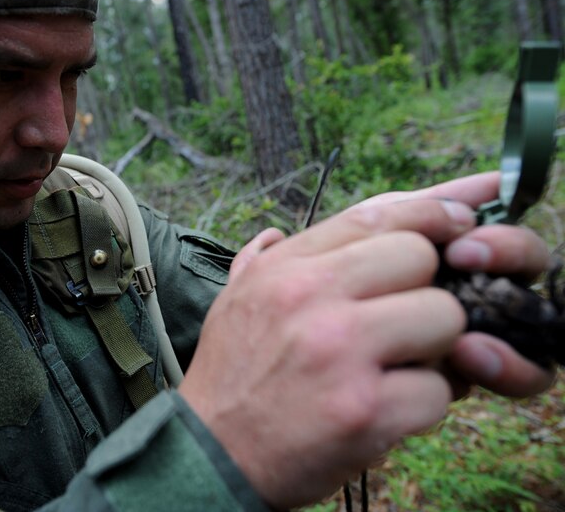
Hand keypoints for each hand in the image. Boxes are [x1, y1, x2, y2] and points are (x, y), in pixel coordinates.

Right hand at [180, 173, 553, 508]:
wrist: (211, 454)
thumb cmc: (231, 374)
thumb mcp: (236, 301)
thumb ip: (264, 260)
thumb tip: (277, 232)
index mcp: (285, 268)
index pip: (375, 216)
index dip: (428, 214)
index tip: (457, 220)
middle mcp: (311, 297)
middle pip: (421, 259)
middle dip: (423, 292)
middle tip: (401, 326)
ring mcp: (341, 351)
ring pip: (444, 319)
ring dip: (431, 351)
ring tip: (393, 370)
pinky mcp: (366, 410)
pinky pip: (439, 390)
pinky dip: (420, 406)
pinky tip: (383, 412)